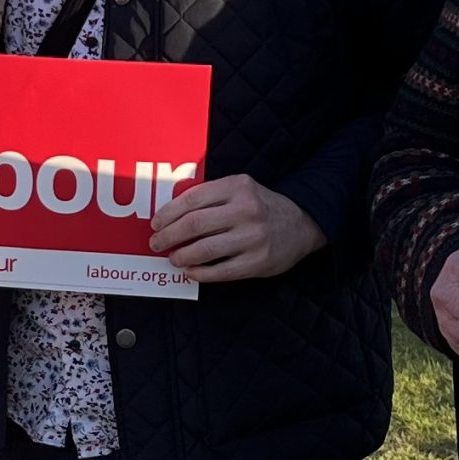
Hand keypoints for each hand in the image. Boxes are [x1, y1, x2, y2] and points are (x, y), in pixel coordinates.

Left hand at [149, 174, 324, 282]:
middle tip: (156, 243)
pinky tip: (190, 271)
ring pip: (204, 250)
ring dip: (181, 256)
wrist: (302, 224)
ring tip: (173, 258)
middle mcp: (246, 210)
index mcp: (237, 186)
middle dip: (168, 236)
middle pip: (194, 225)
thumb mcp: (240, 189)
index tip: (156, 223)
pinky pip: (220, 271)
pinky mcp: (258, 262)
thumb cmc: (260, 206)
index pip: (192, 199)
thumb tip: (170, 214)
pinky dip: (200, 273)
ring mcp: (253, 237)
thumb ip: (211, 196)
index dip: (168, 213)